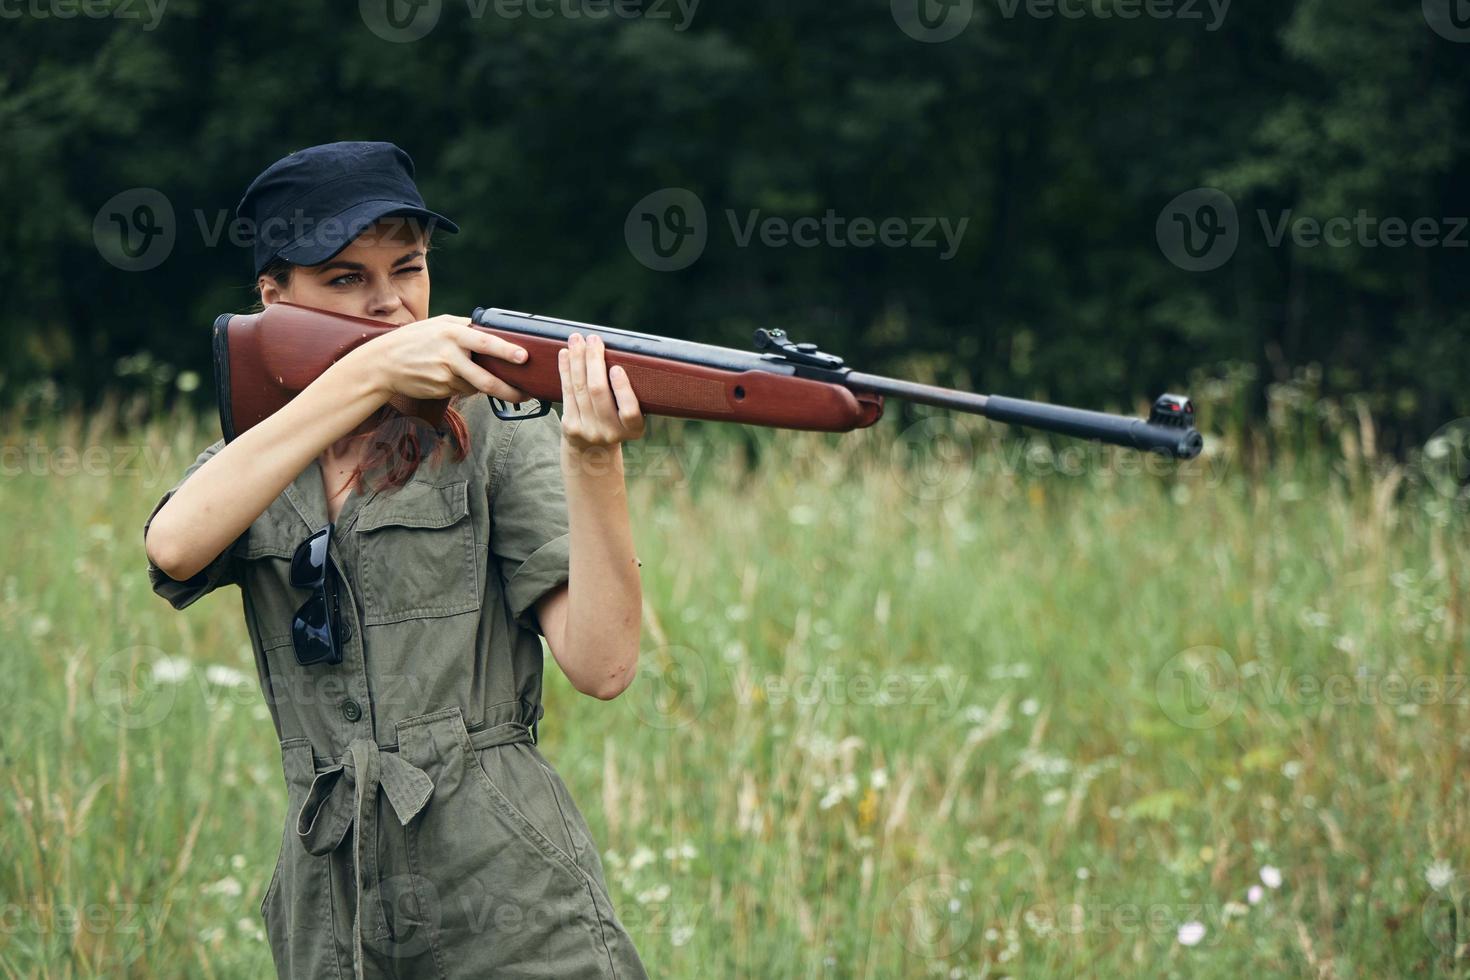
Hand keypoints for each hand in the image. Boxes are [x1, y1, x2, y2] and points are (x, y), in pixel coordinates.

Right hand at [363, 314, 531, 403]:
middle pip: (485, 378)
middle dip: (508, 389)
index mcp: (451, 333)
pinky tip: (455, 377)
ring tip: (489, 381)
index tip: (524, 357)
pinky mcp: (441, 390)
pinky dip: (467, 386)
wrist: (383, 363)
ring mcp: (444, 376)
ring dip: (487, 386)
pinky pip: (463, 390)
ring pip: (476, 386)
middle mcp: (449, 355)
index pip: (484, 342)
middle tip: (526, 393)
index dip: (506, 351)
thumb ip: (465, 327)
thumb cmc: (415, 339)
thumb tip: (493, 331)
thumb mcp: (439, 324)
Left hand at [558, 333, 644, 451]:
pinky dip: (565, 370)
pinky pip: (566, 392)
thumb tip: (620, 352)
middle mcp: (611, 432)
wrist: (594, 449)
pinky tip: (565, 354)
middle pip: (598, 392)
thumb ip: (630, 391)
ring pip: (579, 389)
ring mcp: (589, 431)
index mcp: (633, 429)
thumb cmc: (618, 419)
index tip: (616, 368)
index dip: (622, 389)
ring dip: (577, 360)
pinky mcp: (570, 426)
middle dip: (594, 361)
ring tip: (577, 340)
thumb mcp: (630, 413)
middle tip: (593, 339)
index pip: (629, 410)